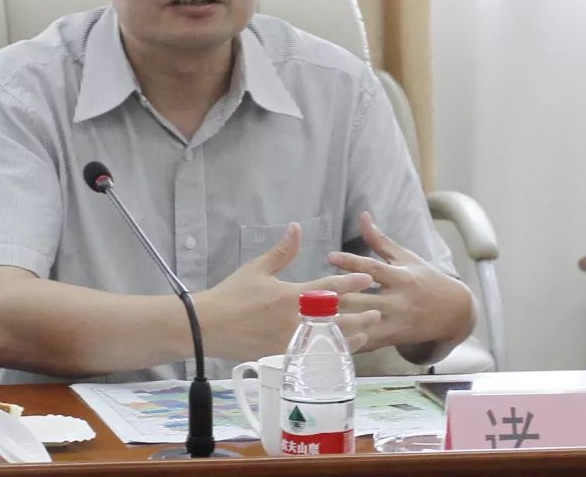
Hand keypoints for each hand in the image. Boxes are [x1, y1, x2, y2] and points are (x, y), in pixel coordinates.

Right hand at [196, 223, 379, 361]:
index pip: (329, 288)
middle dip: (359, 314)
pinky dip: (329, 355)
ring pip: (329, 340)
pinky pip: (313, 357)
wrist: (208, 326)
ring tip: (366, 333)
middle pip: (337, 318)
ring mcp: (290, 341)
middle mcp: (295, 319)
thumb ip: (282, 251)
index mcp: (292, 295)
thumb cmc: (231, 294)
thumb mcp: (257, 268)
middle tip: (377, 310)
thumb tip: (297, 228)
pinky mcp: (283, 356)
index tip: (369, 278)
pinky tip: (339, 353)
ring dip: (350, 336)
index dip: (352, 282)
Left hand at [327, 212, 473, 357]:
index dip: (352, 262)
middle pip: (363, 299)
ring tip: (313, 320)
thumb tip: (362, 215)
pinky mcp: (393, 339)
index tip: (329, 257)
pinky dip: (350, 342)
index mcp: (400, 277)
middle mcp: (398, 300)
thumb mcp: (406, 258)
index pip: (373, 268)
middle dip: (337, 298)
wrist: (454, 312)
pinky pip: (368, 343)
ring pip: (363, 323)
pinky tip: (329, 342)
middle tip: (310, 294)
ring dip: (340, 322)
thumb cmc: (426, 280)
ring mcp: (395, 322)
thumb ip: (380, 240)